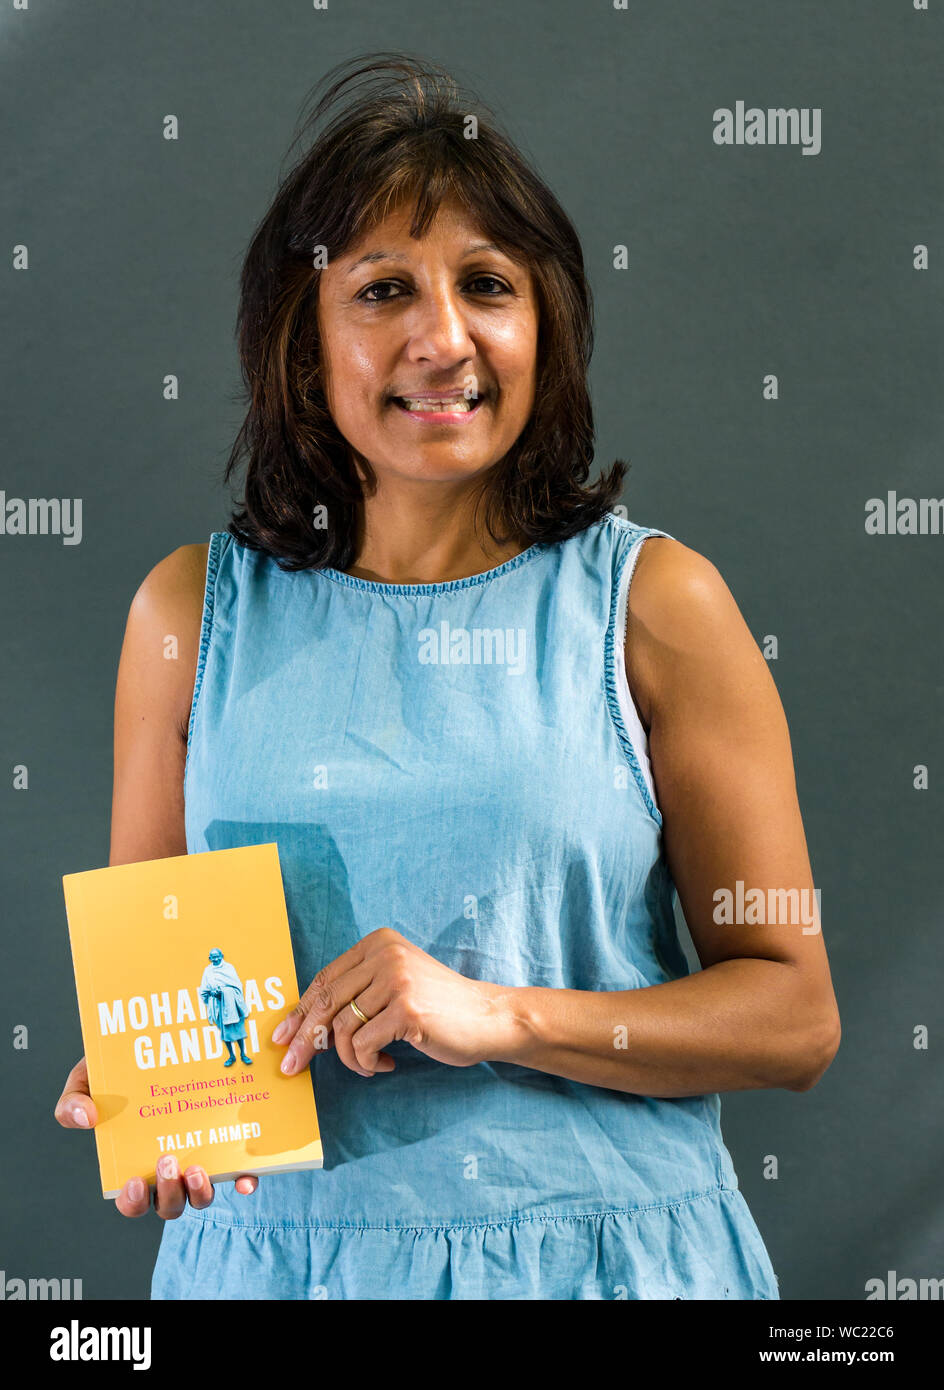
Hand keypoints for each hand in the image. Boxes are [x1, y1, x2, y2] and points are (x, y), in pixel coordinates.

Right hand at [54, 1056, 258, 1217]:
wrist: (156, 1045)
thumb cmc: (117, 1072)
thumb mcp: (86, 1081)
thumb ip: (73, 1102)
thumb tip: (84, 1118)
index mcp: (135, 1164)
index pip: (133, 1200)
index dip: (132, 1201)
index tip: (134, 1181)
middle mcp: (169, 1170)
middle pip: (170, 1205)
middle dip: (168, 1193)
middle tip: (167, 1161)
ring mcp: (200, 1160)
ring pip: (201, 1196)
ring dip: (200, 1192)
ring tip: (198, 1168)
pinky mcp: (229, 1147)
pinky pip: (239, 1174)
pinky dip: (244, 1181)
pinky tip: (246, 1177)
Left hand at [272, 927, 522, 1077]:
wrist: (487, 1017)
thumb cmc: (438, 1008)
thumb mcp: (394, 985)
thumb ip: (357, 993)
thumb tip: (303, 1025)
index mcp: (378, 943)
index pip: (325, 979)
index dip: (299, 1012)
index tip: (282, 1037)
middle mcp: (385, 955)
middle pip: (325, 1001)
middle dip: (305, 1039)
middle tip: (292, 1067)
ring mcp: (396, 980)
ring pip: (341, 1028)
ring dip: (349, 1058)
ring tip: (368, 1064)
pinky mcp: (407, 1010)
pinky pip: (361, 1045)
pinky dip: (365, 1063)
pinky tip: (385, 1064)